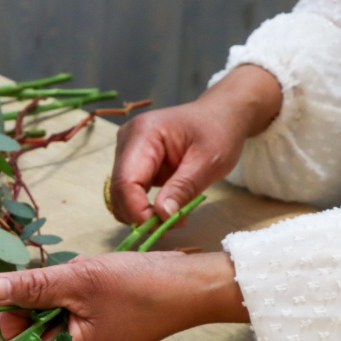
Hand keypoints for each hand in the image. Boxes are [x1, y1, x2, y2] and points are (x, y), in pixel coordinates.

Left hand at [0, 252, 249, 340]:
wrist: (189, 287)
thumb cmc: (139, 288)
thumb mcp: (78, 281)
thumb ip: (31, 287)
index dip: (10, 317)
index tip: (22, 288)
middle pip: (29, 332)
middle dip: (39, 299)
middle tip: (65, 280)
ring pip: (47, 318)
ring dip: (57, 292)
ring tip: (84, 278)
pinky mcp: (95, 334)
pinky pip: (67, 314)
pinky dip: (72, 294)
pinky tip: (92, 281)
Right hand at [110, 64, 282, 224]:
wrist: (221, 114)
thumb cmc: (219, 130)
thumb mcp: (210, 161)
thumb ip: (184, 188)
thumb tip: (162, 216)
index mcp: (143, 133)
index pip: (126, 180)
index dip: (136, 209)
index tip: (160, 226)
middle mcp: (127, 141)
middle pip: (119, 189)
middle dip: (139, 214)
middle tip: (170, 226)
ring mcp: (127, 152)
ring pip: (121, 195)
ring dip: (142, 213)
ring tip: (174, 217)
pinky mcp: (132, 163)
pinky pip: (130, 192)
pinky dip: (146, 207)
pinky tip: (168, 207)